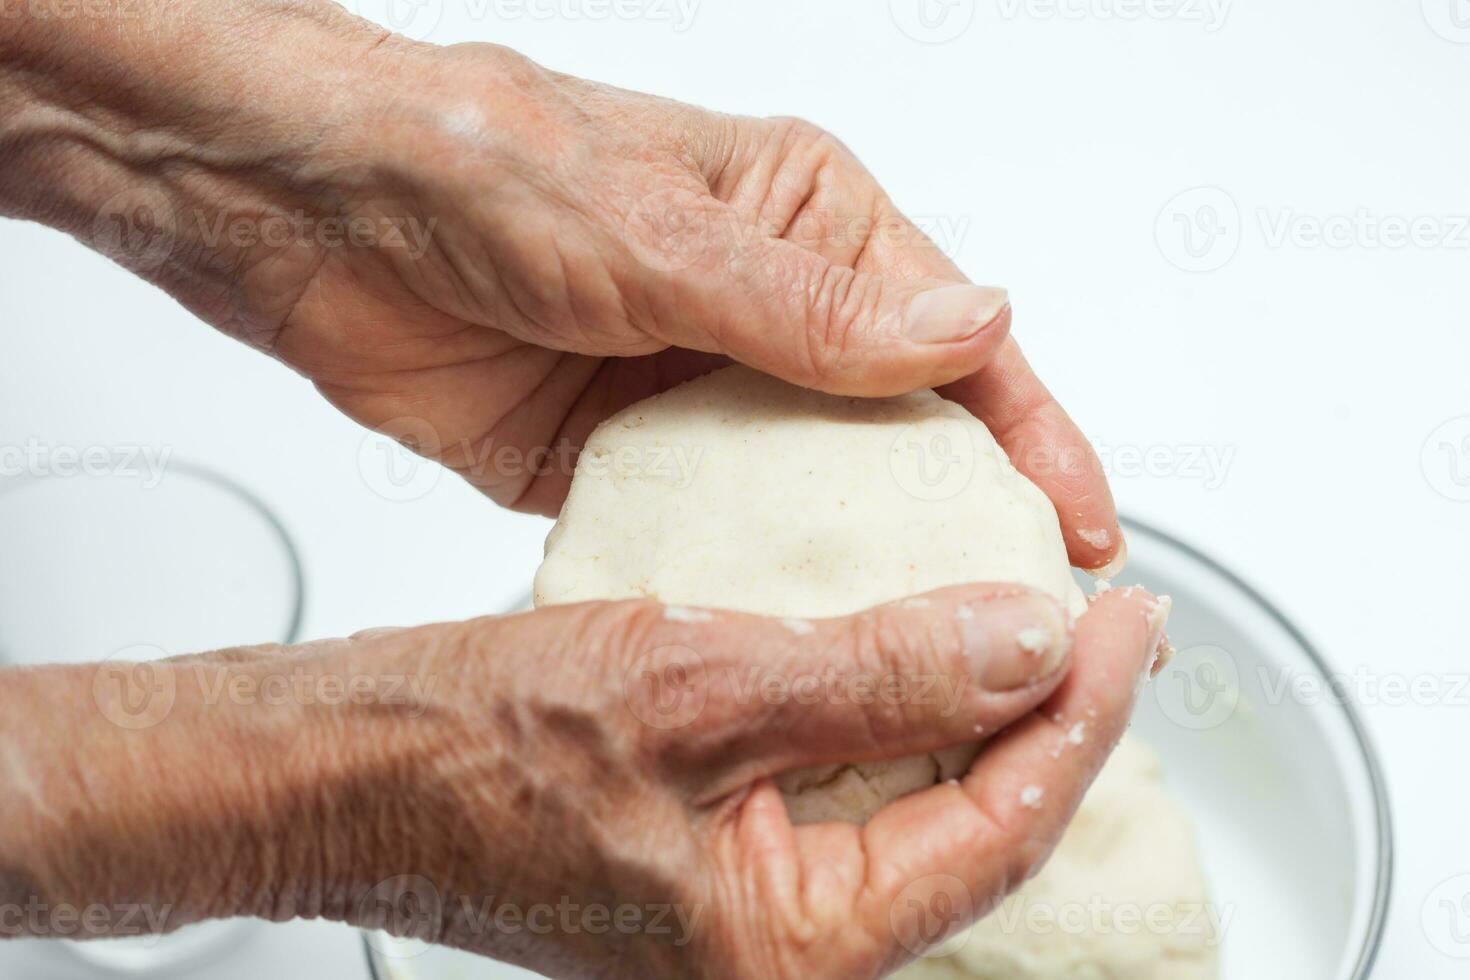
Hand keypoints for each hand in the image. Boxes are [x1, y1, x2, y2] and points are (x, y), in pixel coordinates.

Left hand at [0, 1, 1123, 573]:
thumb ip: (812, 309)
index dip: (1029, 434)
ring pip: (805, 494)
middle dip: (955, 520)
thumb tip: (972, 326)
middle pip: (895, 433)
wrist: (302, 218)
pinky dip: (738, 580)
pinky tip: (776, 634)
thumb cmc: (473, 164)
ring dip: (850, 565)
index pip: (955, 340)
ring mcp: (693, 387)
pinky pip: (707, 529)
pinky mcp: (620, 453)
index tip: (1080, 527)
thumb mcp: (658, 234)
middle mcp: (762, 310)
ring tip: (912, 650)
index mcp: (805, 223)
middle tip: (1016, 622)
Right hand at [1, 586, 1166, 978]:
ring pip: (908, 810)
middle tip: (1105, 630)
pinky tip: (902, 651)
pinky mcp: (711, 860)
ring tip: (1027, 628)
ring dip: (966, 711)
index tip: (1124, 624)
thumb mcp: (697, 683)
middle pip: (969, 830)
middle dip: (1044, 722)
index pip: (999, 827)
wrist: (334, 767)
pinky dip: (884, 716)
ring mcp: (745, 911)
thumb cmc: (465, 749)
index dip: (1079, 714)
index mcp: (791, 947)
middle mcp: (778, 949)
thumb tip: (1024, 643)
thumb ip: (880, 670)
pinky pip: (838, 794)